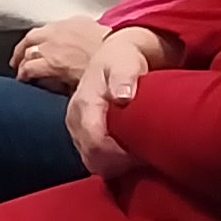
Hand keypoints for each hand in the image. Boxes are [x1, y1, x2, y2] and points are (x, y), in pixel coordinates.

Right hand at [10, 12, 105, 92]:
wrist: (121, 47)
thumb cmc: (103, 68)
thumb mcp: (78, 85)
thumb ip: (60, 86)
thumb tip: (50, 89)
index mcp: (52, 62)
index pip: (27, 69)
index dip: (23, 76)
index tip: (23, 81)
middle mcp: (50, 44)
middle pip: (26, 52)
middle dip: (20, 61)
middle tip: (19, 68)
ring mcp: (58, 31)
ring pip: (31, 37)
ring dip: (24, 46)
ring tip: (22, 53)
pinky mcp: (69, 22)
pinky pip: (48, 26)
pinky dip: (41, 34)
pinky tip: (40, 39)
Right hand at [65, 26, 170, 176]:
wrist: (114, 55)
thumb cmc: (124, 60)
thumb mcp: (126, 62)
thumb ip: (124, 77)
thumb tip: (121, 96)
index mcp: (84, 104)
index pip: (95, 143)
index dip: (119, 157)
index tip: (143, 156)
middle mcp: (75, 118)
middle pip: (90, 157)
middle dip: (117, 164)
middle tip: (145, 159)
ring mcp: (75, 128)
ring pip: (90, 160)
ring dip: (114, 164)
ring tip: (139, 156)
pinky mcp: (80, 133)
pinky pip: (91, 156)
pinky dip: (109, 161)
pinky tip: (128, 154)